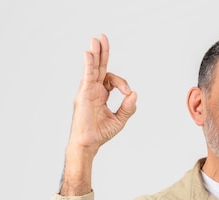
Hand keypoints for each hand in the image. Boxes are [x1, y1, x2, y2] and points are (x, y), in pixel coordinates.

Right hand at [60, 34, 136, 195]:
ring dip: (94, 54)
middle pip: (99, 67)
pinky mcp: (83, 94)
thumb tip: (134, 93)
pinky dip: (88, 65)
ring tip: (96, 40)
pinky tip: (89, 54)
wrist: (89, 143)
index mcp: (101, 94)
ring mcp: (87, 91)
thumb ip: (128, 107)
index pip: (112, 79)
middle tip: (102, 37)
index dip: (123, 83)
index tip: (127, 93)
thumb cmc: (101, 133)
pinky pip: (86, 77)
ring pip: (91, 68)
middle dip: (102, 52)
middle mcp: (93, 89)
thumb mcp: (120, 119)